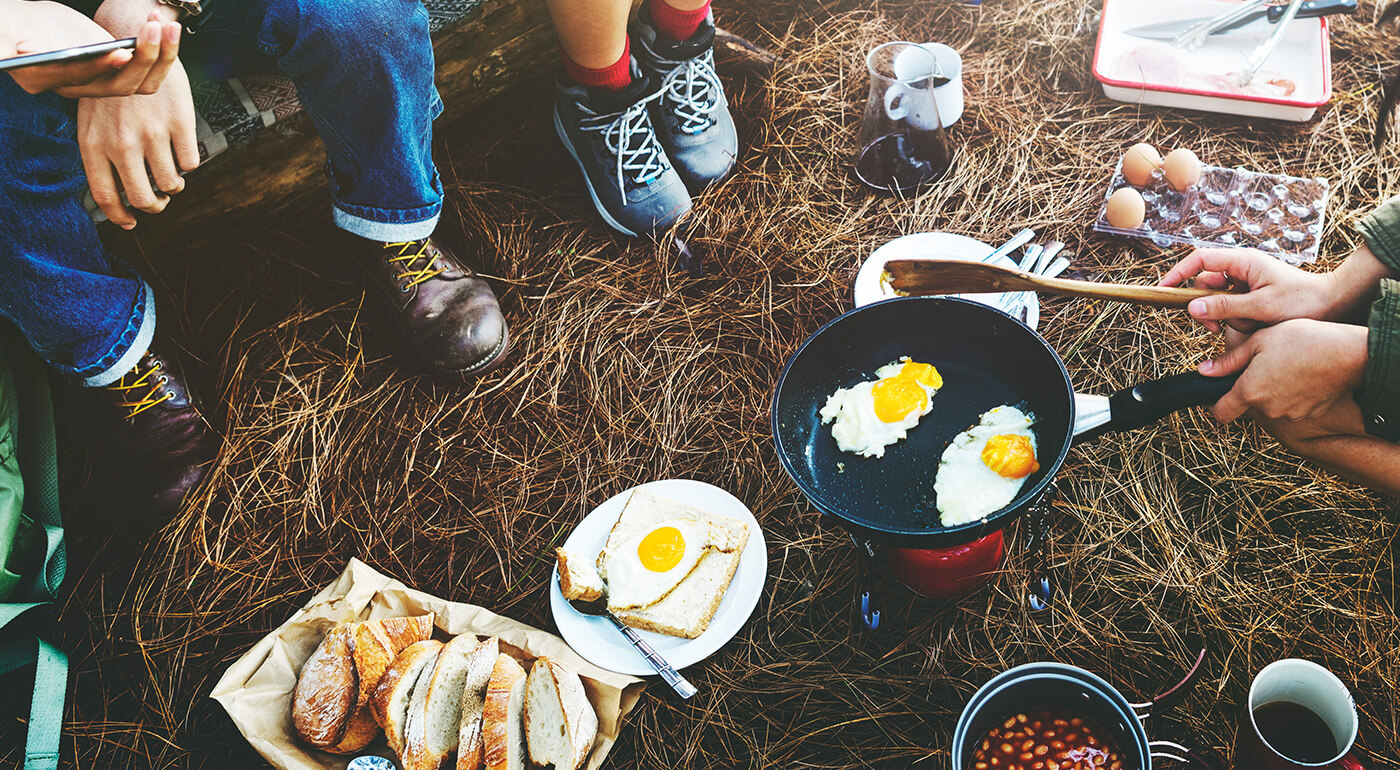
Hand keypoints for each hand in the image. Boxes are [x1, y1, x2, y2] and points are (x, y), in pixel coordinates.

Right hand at [3, 4, 180, 96]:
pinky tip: (158, 20)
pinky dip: (158, 45)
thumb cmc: (12, 26)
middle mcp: (80, 85)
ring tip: (165, 24)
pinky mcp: (114, 65)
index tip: (121, 53)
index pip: (84, 79)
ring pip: (140, 78)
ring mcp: (100, 77)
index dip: (102, 67)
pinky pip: (145, 64)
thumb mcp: (5, 35)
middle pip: (120, 84)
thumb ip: (11, 47)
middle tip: (154, 28)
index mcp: (51, 79)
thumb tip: (18, 54)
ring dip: (159, 51)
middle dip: (143, 57)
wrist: (23, 24)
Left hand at [77, 55, 197, 227]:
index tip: (131, 223)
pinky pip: (191, 162)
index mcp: (94, 145)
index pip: (105, 196)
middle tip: (160, 200)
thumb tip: (120, 203)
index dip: (120, 216)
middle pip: (143, 198)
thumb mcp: (92, 123)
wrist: (133, 47)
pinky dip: (188, 162)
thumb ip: (102, 158)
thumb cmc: (112, 93)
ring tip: (172, 175)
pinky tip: (181, 150)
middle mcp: (121, 143)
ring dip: (175, 185)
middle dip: (155, 206)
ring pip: (172, 183)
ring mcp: (151, 133)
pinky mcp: (178, 123)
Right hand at [1159, 248, 1336, 333]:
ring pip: (1216, 300)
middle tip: (1213, 327)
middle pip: (1204, 284)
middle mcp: (1241, 268)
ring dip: (1224, 317)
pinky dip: (1235, 320)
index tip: (1163, 290)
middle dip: (1206, 307)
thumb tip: (1192, 307)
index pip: (1199, 260)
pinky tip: (1251, 326)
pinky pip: (1230, 308)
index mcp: (1243, 261)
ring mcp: (1245, 281)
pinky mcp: (1249, 295)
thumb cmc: (1303, 301)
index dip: (1178, 273)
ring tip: (1245, 326)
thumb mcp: (1262, 307)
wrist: (1332, 305)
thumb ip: (1226, 307)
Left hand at [1202, 319, 1367, 423]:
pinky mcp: (1310, 414)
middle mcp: (1268, 409)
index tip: (1215, 397)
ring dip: (1273, 391)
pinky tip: (1303, 374)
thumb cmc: (1303, 341)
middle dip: (1251, 388)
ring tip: (1287, 365)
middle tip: (1263, 363)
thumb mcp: (1258, 341)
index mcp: (1250, 392)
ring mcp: (1291, 414)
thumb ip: (1229, 361)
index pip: (1221, 413)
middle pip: (1249, 404)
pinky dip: (1293, 394)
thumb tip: (1205, 371)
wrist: (1349, 354)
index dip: (1215, 406)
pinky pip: (1293, 405)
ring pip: (1272, 405)